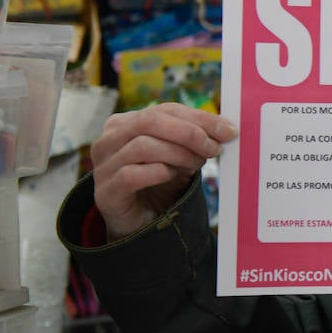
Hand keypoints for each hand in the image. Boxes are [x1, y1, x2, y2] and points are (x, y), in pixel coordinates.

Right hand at [91, 103, 236, 239]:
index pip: (165, 110)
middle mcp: (109, 140)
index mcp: (125, 123)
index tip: (228, 130)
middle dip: (189, 133)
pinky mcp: (105, 192)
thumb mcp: (180, 154)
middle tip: (213, 148)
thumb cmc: (160, 183)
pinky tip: (170, 176)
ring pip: (142, 146)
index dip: (199, 118)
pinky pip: (131, 175)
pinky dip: (158, 173)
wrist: (141, 222)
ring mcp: (104, 166)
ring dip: (178, 154)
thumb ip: (196, 138)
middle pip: (150, 121)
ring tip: (196, 165)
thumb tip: (226, 128)